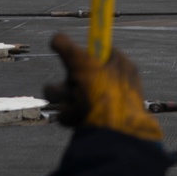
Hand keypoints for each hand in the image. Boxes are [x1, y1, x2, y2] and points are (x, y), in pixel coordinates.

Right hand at [44, 33, 162, 141]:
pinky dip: (70, 115)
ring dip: (64, 99)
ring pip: (73, 95)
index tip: (70, 57)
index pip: (99, 52)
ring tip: (70, 106)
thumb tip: (55, 38)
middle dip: (66, 83)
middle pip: (80, 75)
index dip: (82, 54)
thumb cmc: (103, 96)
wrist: (115, 137)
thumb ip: (67, 48)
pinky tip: (76, 119)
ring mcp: (106, 104)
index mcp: (121, 66)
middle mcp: (116, 84)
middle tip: (66, 87)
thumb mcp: (82, 63)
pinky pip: (74, 113)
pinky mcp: (97, 122)